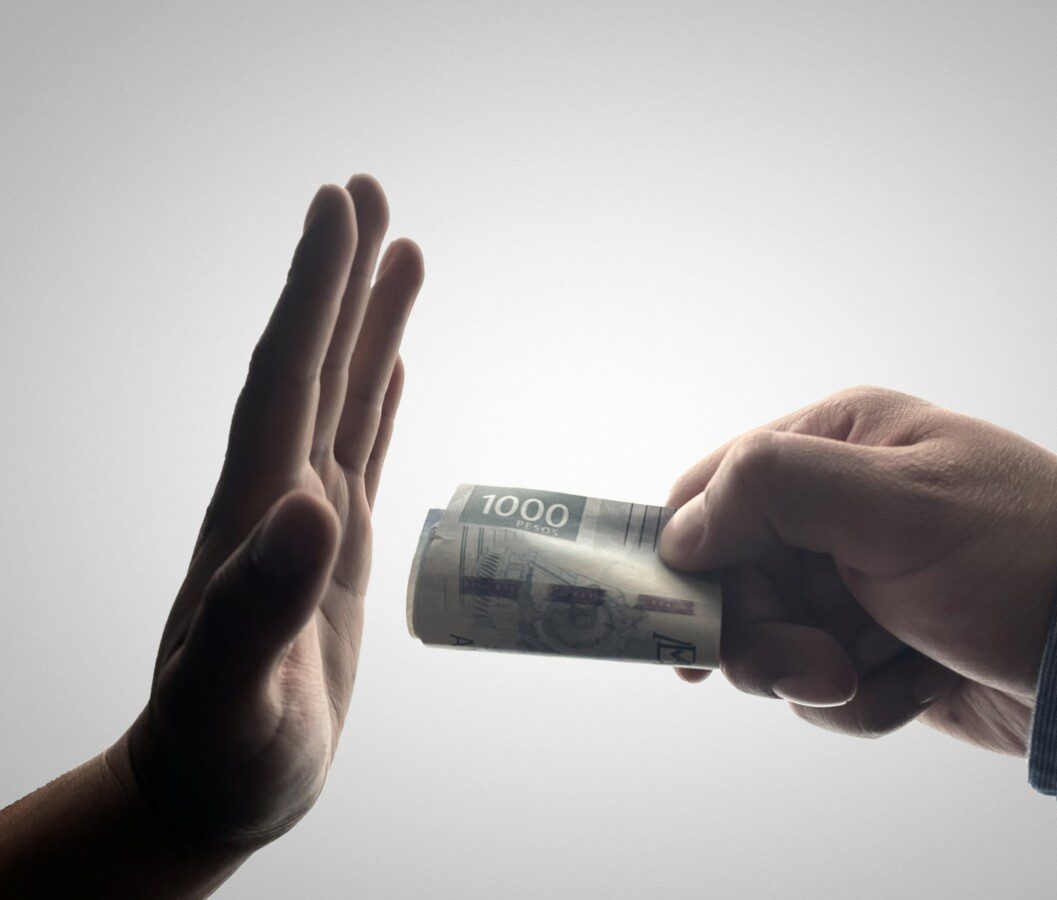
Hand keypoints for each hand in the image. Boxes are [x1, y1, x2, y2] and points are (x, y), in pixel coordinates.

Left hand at [119, 177, 422, 847]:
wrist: (217, 784)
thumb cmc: (222, 752)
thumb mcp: (233, 695)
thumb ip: (259, 606)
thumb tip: (309, 506)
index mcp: (259, 511)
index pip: (288, 376)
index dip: (314, 289)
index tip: (339, 208)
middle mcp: (282, 496)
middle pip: (317, 363)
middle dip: (343, 275)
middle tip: (372, 192)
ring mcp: (310, 519)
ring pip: (345, 396)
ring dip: (371, 322)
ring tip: (406, 254)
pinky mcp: (336, 549)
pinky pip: (363, 450)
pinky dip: (380, 396)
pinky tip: (392, 364)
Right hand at [659, 388, 1056, 754]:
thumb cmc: (1019, 558)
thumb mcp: (897, 505)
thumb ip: (775, 490)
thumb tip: (680, 532)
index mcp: (833, 446)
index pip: (714, 490)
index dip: (688, 557)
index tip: (685, 623)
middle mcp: (832, 510)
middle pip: (732, 579)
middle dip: (764, 636)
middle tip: (817, 665)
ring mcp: (850, 581)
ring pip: (768, 641)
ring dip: (813, 675)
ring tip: (872, 675)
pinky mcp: (869, 646)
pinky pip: (817, 686)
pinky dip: (859, 703)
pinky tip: (915, 684)